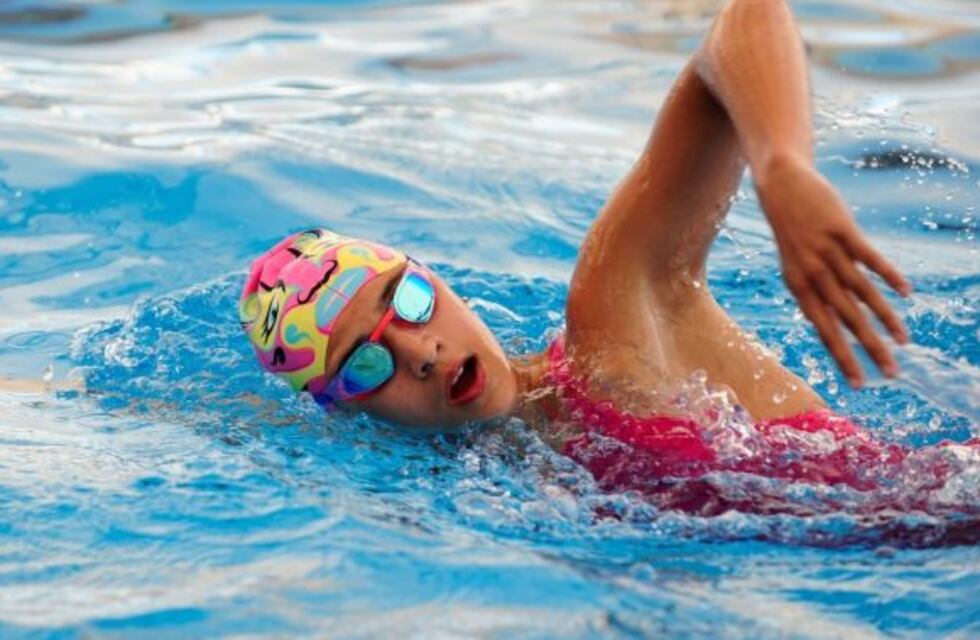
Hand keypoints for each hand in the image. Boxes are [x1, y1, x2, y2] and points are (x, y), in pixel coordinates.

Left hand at [756, 154, 911, 387]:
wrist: (781, 189)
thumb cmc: (791, 233)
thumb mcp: (795, 266)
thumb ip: (815, 292)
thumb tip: (833, 320)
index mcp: (800, 289)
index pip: (824, 331)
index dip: (842, 357)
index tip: (859, 384)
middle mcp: (813, 276)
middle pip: (847, 320)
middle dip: (868, 350)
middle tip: (890, 375)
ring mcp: (828, 254)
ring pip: (862, 294)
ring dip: (885, 319)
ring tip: (903, 342)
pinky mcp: (843, 232)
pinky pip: (870, 259)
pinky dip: (888, 275)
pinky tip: (906, 293)